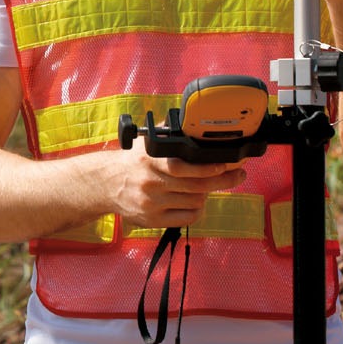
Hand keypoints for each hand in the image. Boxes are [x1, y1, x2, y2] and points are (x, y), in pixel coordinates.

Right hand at [79, 146, 246, 230]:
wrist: (105, 184)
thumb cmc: (131, 162)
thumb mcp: (145, 144)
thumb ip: (167, 135)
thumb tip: (192, 123)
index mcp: (150, 161)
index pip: (184, 167)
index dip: (209, 168)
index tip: (227, 164)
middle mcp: (151, 183)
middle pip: (196, 187)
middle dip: (222, 180)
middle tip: (237, 175)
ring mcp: (152, 204)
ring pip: (195, 202)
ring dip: (206, 193)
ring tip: (208, 185)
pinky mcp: (153, 220)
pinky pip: (187, 217)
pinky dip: (197, 209)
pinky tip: (196, 201)